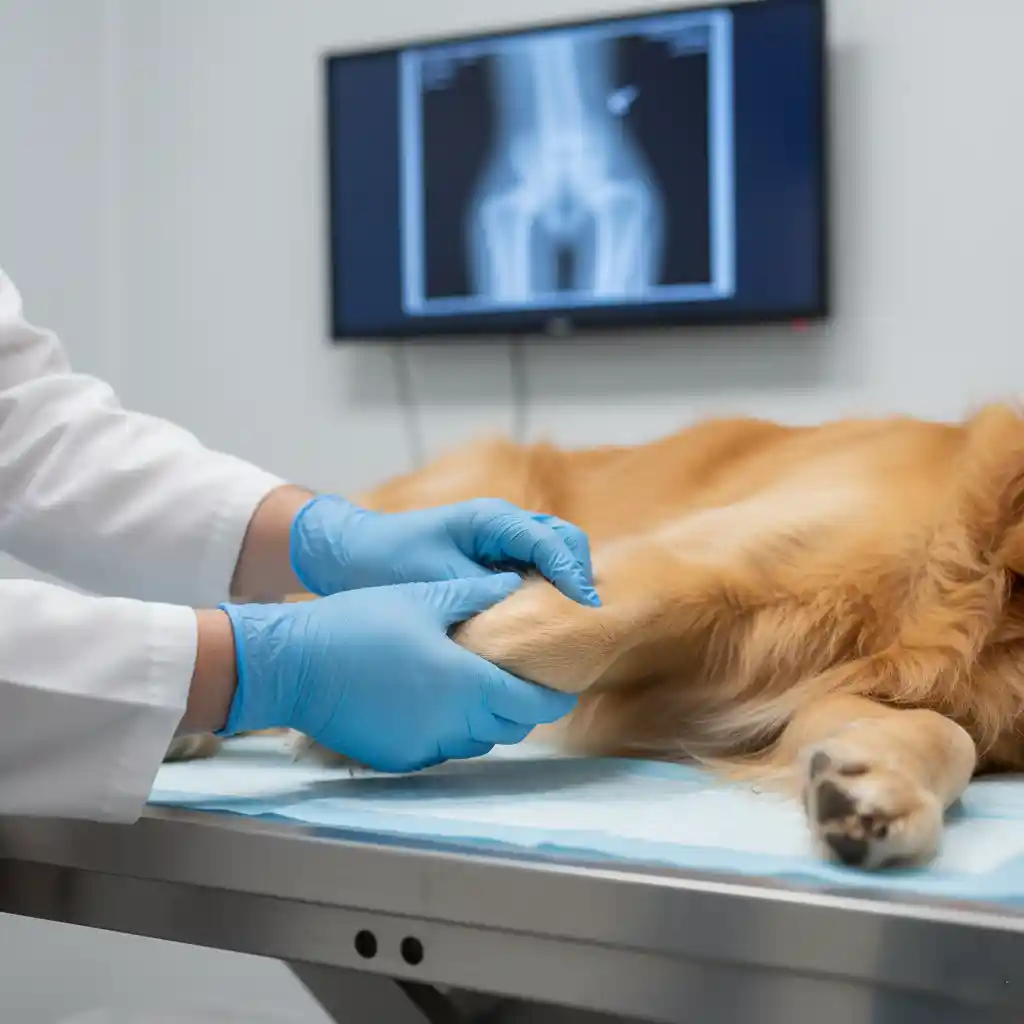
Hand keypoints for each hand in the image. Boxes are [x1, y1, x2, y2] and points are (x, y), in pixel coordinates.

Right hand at [217, 574, 576, 772]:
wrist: (294, 665)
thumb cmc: (360, 622)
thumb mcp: (424, 598)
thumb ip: (476, 595)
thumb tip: (515, 586)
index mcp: (468, 684)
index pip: (532, 704)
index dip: (553, 696)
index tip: (561, 683)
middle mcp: (453, 724)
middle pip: (511, 727)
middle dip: (522, 706)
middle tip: (519, 677)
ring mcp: (425, 746)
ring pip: (479, 741)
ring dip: (488, 719)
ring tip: (478, 685)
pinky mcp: (400, 758)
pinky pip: (444, 748)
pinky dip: (452, 729)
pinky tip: (436, 701)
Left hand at [290, 495, 599, 606]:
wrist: (352, 556)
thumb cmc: (391, 563)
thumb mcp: (441, 582)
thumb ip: (487, 595)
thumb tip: (527, 619)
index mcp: (493, 520)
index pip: (551, 541)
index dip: (572, 575)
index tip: (583, 610)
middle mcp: (505, 525)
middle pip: (566, 540)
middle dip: (579, 576)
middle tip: (584, 620)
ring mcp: (503, 543)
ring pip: (556, 556)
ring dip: (566, 586)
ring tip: (569, 626)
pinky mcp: (496, 563)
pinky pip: (536, 572)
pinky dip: (548, 594)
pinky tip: (542, 626)